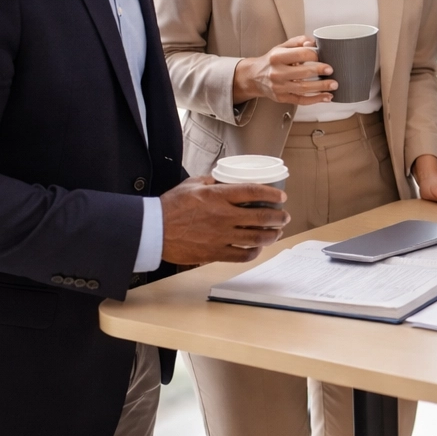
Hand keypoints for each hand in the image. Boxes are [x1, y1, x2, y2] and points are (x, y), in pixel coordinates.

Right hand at [160, 175, 289, 264]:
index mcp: (218, 197)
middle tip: (283, 216)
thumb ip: (213, 182)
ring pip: (257, 238)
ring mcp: (221, 236)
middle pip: (262, 217)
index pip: (253, 192)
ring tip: (276, 232)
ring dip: (271, 235)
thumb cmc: (170, 207)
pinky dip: (254, 252)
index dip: (272, 194)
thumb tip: (226, 180)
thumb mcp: (192, 185)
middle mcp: (223, 217)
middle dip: (279, 217)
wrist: (153, 231)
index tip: (280, 196)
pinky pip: (242, 255)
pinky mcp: (215, 253)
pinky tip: (257, 248)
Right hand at [232, 36, 335, 105]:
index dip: (314, 55)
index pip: (300, 55)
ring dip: (321, 87)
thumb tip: (313, 42)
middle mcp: (277, 72)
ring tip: (334, 85)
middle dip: (320, 71)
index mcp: (277, 57)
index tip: (324, 56)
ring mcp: (279, 87)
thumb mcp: (282, 47)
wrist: (254, 77)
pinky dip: (315, 100)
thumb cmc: (272, 60)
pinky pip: (300, 100)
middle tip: (332, 70)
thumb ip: (298, 42)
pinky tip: (326, 97)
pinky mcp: (282, 98)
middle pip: (303, 73)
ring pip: (303, 88)